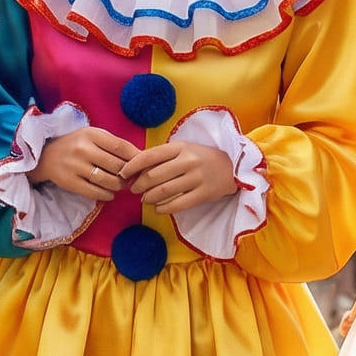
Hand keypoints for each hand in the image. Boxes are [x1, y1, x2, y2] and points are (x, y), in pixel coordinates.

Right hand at [35, 124, 136, 200]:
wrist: (45, 156)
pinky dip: (107, 195)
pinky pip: (95, 192)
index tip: (142, 165)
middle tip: (132, 178)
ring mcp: (75, 166)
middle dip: (129, 174)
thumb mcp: (92, 136)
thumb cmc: (76, 144)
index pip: (121, 147)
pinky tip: (109, 193)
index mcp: (91, 134)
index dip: (135, 158)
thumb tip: (141, 157)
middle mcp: (83, 149)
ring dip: (119, 186)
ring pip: (108, 181)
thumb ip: (114, 144)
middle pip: (117, 166)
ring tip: (121, 185)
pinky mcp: (70, 182)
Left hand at [120, 138, 241, 216]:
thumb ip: (162, 158)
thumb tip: (135, 171)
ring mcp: (197, 178)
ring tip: (145, 199)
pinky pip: (178, 204)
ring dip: (149, 198)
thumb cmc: (201, 158)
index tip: (123, 174)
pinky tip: (158, 208)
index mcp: (180, 147)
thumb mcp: (183, 150)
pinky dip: (163, 208)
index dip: (132, 166)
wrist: (232, 167)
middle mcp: (188, 161)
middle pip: (154, 176)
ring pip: (164, 192)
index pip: (149, 156)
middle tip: (134, 190)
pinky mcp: (204, 193)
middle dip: (139, 185)